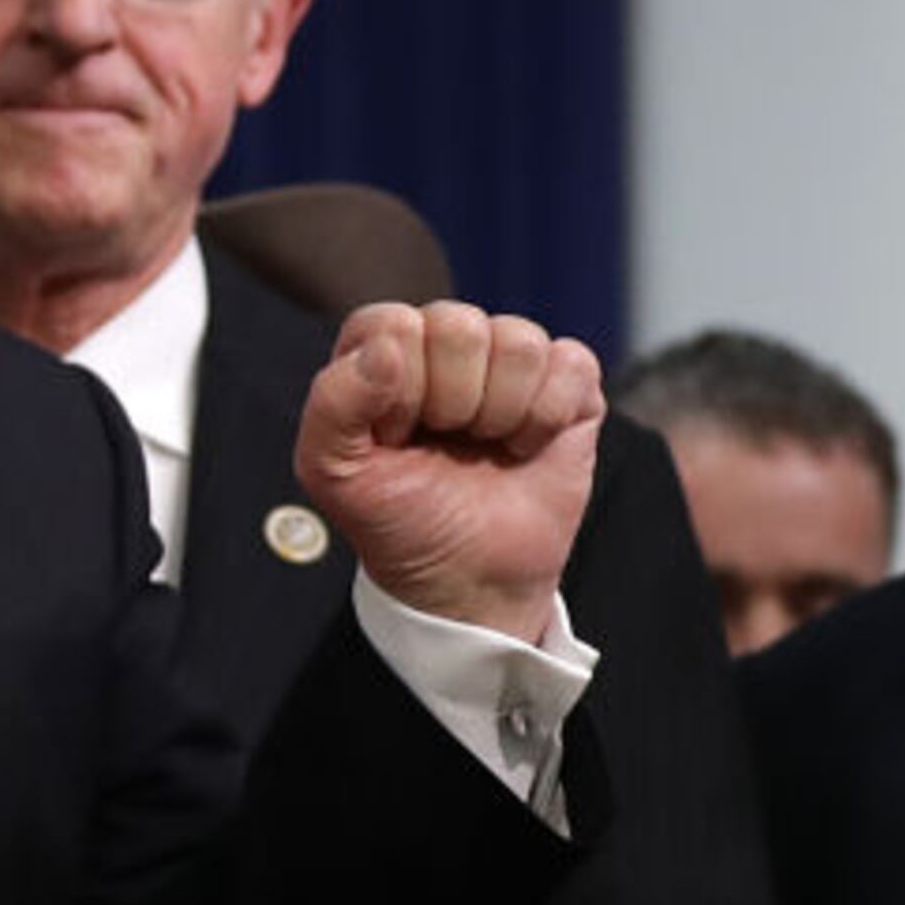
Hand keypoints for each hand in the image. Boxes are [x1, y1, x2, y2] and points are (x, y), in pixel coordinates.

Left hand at [292, 301, 601, 643]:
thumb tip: (385, 349)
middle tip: (447, 443)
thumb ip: (332, 403)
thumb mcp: (332, 473)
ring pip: (520, 342)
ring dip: (502, 414)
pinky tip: (525, 446)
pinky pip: (572, 363)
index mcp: (385, 348)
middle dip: (453, 403)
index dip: (399, 391)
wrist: (469, 579)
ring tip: (486, 446)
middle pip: (460, 327)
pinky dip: (548, 418)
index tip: (398, 437)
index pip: (395, 325)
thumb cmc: (400, 520)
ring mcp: (509, 359)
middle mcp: (447, 341)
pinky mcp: (566, 382)